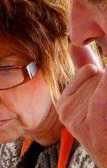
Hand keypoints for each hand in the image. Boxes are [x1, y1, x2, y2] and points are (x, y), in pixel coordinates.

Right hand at [58, 45, 106, 167]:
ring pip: (102, 81)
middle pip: (96, 75)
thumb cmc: (105, 124)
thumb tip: (74, 43)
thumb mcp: (92, 94)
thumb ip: (83, 67)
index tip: (101, 102)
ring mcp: (75, 117)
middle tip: (106, 109)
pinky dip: (104, 95)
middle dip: (106, 86)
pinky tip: (102, 111)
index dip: (102, 80)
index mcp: (65, 102)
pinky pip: (102, 90)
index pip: (88, 71)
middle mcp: (65, 110)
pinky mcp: (89, 120)